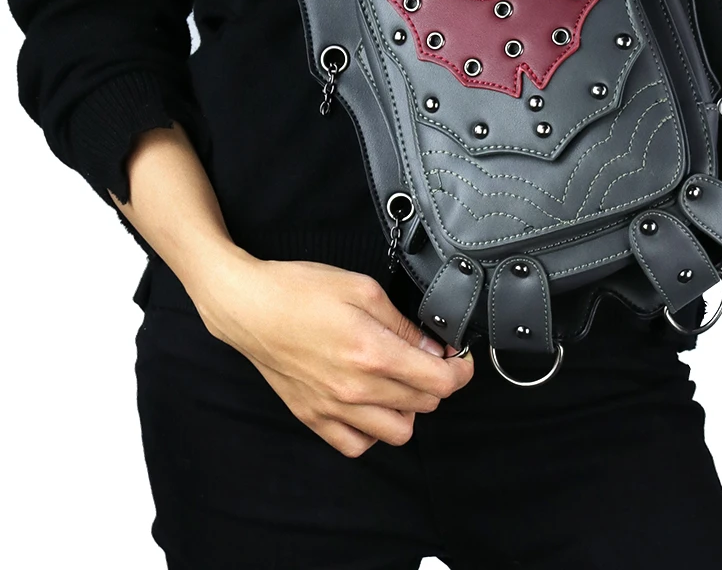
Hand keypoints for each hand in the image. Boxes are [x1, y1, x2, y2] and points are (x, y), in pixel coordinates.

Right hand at [192, 255, 473, 457]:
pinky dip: (371, 430)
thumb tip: (433, 349)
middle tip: (427, 359)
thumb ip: (403, 324)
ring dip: (407, 409)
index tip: (459, 359)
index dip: (460, 370)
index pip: (440, 382)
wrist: (249, 307)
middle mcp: (355, 389)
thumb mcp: (363, 289)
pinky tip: (370, 403)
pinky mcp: (313, 418)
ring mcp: (332, 408)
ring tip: (398, 382)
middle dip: (435, 382)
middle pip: (424, 405)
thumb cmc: (300, 290)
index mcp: (371, 352)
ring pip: (397, 433)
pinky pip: (357, 445)